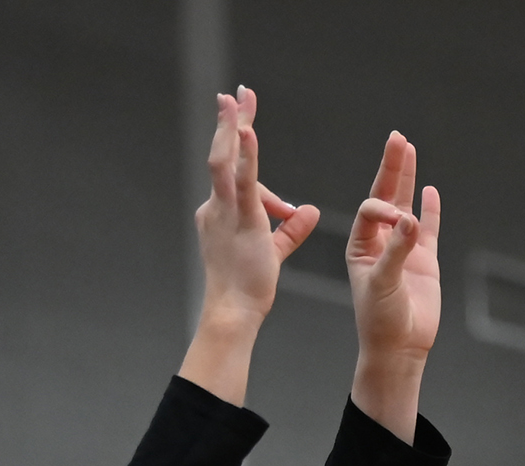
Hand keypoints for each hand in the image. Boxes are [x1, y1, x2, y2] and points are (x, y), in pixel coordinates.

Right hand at [196, 88, 322, 329]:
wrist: (234, 311)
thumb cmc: (248, 287)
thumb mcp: (273, 251)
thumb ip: (290, 228)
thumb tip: (308, 210)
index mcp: (221, 212)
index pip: (238, 178)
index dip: (252, 165)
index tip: (251, 128)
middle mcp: (216, 206)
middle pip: (222, 155)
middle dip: (227, 123)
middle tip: (231, 94)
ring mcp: (224, 211)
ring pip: (223, 160)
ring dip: (229, 127)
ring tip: (234, 100)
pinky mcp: (240, 219)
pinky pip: (242, 181)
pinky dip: (245, 155)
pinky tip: (249, 131)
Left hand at [347, 132, 441, 368]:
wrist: (400, 348)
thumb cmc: (380, 320)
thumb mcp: (383, 283)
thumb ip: (397, 250)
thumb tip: (411, 219)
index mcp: (360, 245)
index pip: (370, 210)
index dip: (383, 208)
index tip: (398, 222)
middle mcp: (380, 242)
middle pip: (385, 195)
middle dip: (391, 168)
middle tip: (397, 138)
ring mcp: (404, 249)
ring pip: (406, 206)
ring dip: (408, 178)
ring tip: (408, 148)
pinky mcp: (425, 261)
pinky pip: (429, 229)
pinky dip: (431, 210)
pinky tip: (431, 190)